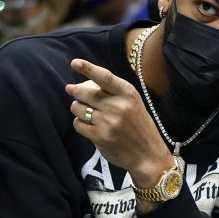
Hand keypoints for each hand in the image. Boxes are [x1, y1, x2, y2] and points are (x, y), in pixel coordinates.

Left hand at [67, 59, 171, 186]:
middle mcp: (118, 106)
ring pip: (78, 108)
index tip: (75, 63)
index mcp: (128, 94)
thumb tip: (81, 84)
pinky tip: (87, 124)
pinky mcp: (100, 137)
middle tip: (71, 89)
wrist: (148, 154)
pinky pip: (78, 124)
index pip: (104, 77)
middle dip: (75, 90)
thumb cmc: (138, 125)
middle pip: (85, 92)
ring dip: (77, 108)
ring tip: (84, 110)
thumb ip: (113, 92)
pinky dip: (79, 123)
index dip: (88, 68)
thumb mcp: (133, 103)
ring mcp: (108, 122)